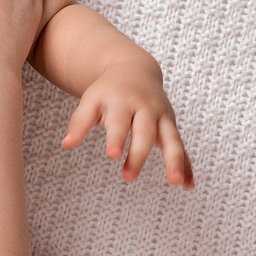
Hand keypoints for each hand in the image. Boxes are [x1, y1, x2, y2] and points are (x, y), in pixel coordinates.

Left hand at [62, 60, 194, 187]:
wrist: (134, 69)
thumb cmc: (109, 90)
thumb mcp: (91, 100)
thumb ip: (79, 122)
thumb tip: (66, 144)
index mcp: (124, 101)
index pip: (120, 122)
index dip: (116, 138)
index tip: (112, 155)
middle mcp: (147, 108)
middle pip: (145, 133)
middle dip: (139, 155)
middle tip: (128, 177)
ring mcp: (162, 117)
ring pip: (172, 139)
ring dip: (175, 160)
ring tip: (176, 182)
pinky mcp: (172, 126)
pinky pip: (182, 147)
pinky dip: (187, 166)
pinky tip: (188, 185)